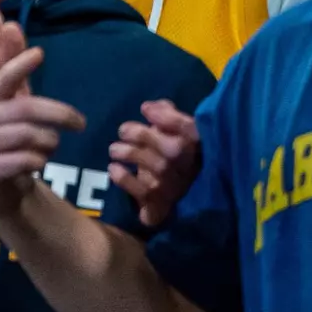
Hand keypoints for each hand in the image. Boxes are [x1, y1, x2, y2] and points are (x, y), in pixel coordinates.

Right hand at [0, 34, 86, 217]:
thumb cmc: (10, 139)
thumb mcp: (15, 103)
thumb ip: (15, 69)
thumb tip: (12, 25)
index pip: (3, 78)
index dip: (20, 65)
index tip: (40, 54)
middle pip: (26, 109)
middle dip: (60, 114)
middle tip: (81, 123)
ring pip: (30, 136)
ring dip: (50, 142)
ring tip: (52, 147)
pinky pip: (26, 160)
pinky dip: (40, 161)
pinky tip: (38, 163)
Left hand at [108, 100, 200, 226]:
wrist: (178, 203)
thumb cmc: (173, 160)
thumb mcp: (173, 135)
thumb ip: (166, 116)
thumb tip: (151, 106)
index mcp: (198, 147)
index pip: (191, 130)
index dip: (168, 117)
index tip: (145, 108)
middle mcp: (190, 168)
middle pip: (173, 149)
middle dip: (144, 135)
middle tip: (123, 130)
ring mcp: (176, 188)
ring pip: (157, 168)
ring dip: (131, 154)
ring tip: (114, 149)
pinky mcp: (159, 205)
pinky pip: (143, 191)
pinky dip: (125, 179)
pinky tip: (114, 169)